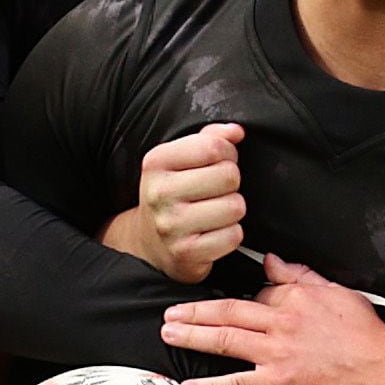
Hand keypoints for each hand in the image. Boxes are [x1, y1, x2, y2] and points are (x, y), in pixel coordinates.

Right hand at [115, 122, 244, 283]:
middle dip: (230, 183)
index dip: (228, 153)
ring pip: (235, 207)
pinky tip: (214, 233)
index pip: (213, 147)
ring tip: (214, 212)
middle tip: (216, 191)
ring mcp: (171, 225)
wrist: (148, 244)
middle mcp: (160, 192)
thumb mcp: (180, 160)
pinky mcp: (186, 253)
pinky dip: (231, 235)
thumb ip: (209, 138)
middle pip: (228, 176)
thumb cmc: (172, 195)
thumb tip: (236, 131)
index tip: (219, 163)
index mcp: (157, 162)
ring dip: (232, 210)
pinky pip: (233, 236)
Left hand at [163, 259, 384, 384]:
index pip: (256, 294)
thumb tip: (272, 261)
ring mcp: (276, 352)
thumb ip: (300, 276)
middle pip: (227, 312)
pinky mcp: (278, 382)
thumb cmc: (367, 336)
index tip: (224, 309)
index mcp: (294, 298)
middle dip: (194, 312)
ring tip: (168, 333)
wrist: (384, 372)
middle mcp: (280, 322)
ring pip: (225, 340)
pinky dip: (210, 384)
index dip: (239, 302)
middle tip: (169, 313)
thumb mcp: (337, 292)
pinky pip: (237, 382)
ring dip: (192, 336)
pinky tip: (189, 384)